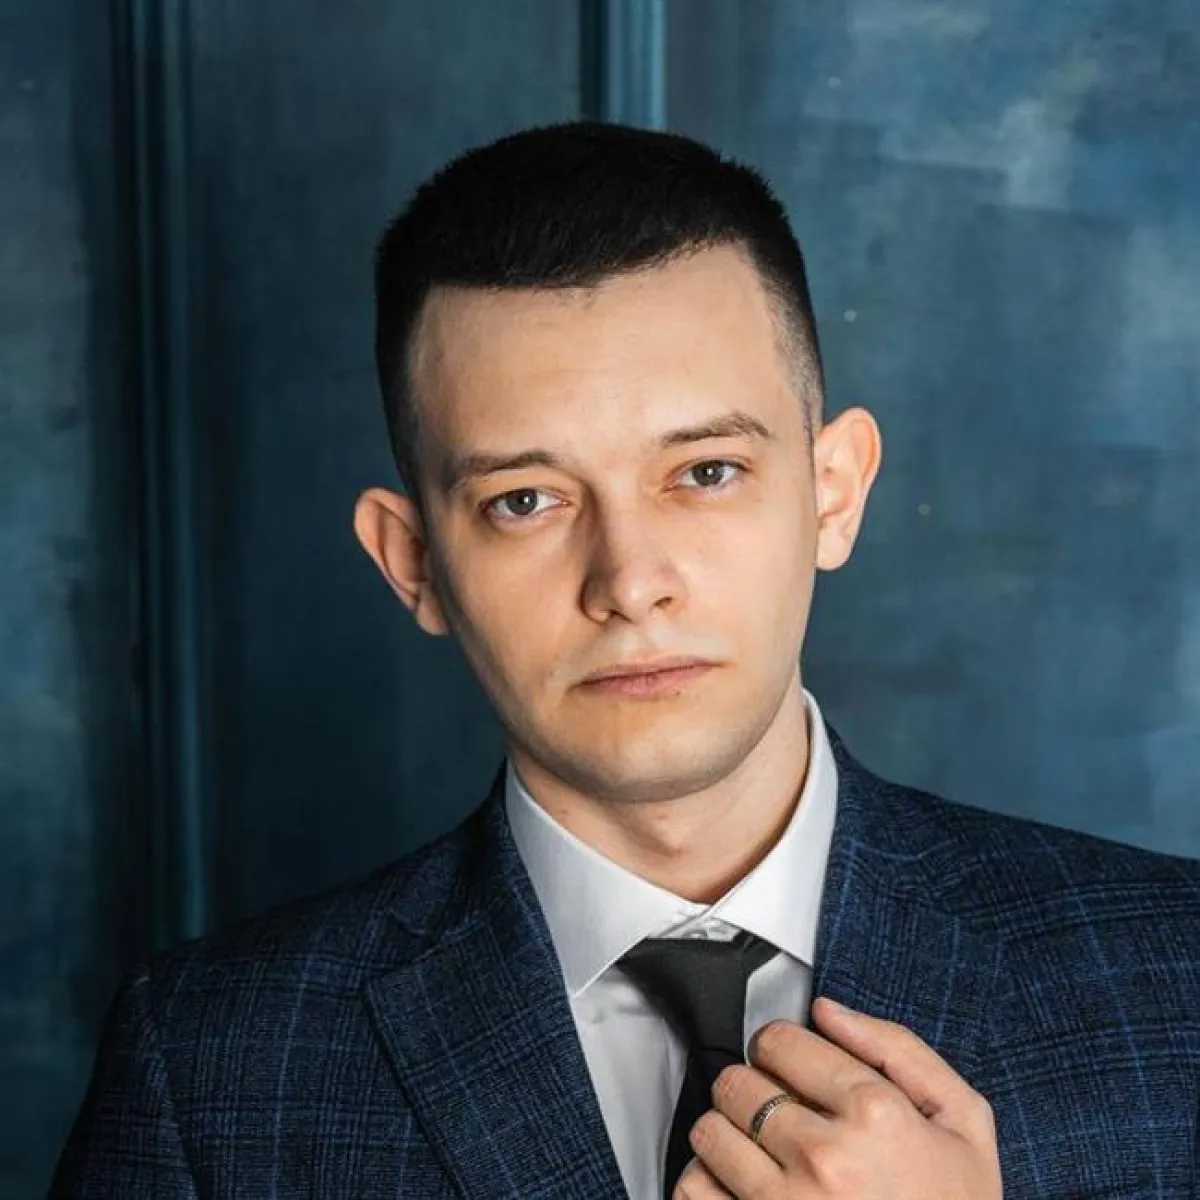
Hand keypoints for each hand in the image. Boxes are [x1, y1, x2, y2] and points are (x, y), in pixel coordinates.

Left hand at [674, 997, 1001, 1198]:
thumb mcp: (963, 1125)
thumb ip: (899, 1050)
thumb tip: (826, 1011)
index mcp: (874, 1114)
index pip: (778, 1041)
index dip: (779, 1049)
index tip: (788, 1069)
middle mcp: (824, 1157)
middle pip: (736, 1083)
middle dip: (751, 1091)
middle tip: (778, 1117)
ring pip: (709, 1133)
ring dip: (727, 1138)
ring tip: (761, 1157)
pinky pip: (694, 1191)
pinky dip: (708, 1186)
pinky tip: (742, 1192)